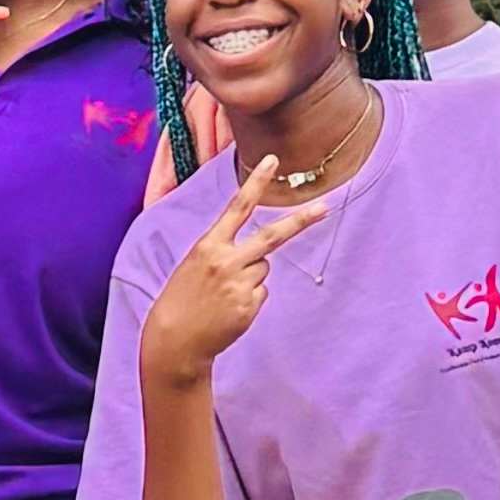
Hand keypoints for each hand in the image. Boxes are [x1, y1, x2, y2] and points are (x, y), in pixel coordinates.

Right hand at [135, 178, 328, 396]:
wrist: (175, 339)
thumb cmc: (184, 297)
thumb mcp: (197, 263)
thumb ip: (226, 253)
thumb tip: (262, 258)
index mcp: (209, 245)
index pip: (237, 207)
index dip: (256, 183)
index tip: (273, 160)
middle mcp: (227, 261)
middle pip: (272, 236)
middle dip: (300, 221)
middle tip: (324, 207)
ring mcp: (240, 285)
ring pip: (264, 268)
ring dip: (251, 277)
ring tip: (224, 293)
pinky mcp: (249, 306)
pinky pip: (261, 292)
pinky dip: (250, 298)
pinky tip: (229, 309)